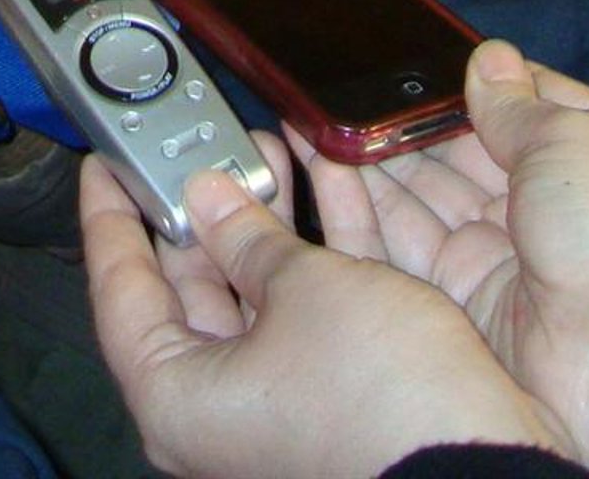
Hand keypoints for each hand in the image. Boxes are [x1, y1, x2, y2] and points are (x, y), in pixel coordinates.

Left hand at [81, 151, 566, 478]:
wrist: (486, 468)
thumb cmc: (379, 396)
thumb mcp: (303, 289)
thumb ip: (248, 234)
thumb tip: (207, 197)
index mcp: (176, 397)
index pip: (118, 291)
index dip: (110, 217)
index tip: (103, 164)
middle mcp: (217, 412)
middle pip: (186, 292)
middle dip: (201, 208)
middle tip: (200, 142)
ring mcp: (277, 408)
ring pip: (253, 296)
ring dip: (263, 220)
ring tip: (266, 145)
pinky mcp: (331, 398)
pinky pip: (304, 313)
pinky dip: (310, 252)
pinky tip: (324, 183)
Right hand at [308, 39, 588, 478]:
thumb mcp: (573, 142)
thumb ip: (514, 105)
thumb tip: (487, 57)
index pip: (529, 101)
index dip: (472, 77)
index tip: (407, 48)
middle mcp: (553, 204)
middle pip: (464, 149)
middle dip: (406, 116)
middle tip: (340, 78)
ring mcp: (507, 254)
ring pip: (425, 192)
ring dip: (373, 154)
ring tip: (314, 110)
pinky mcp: (463, 297)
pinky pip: (405, 242)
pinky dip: (360, 204)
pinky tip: (319, 159)